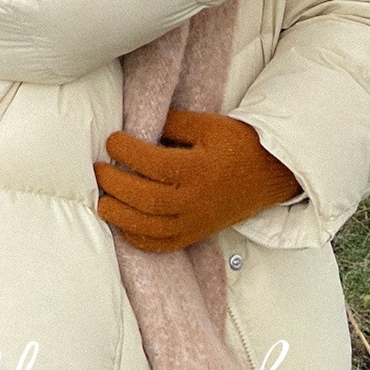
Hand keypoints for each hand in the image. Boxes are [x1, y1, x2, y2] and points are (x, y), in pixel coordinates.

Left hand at [94, 111, 301, 253]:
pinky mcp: (196, 234)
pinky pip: (163, 245)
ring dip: (120, 216)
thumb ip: (173, 125)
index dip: (127, 152)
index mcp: (198, 169)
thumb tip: (139, 127)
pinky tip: (123, 225)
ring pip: (151, 228)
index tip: (112, 140)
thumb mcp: (208, 124)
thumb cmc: (238, 144)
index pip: (154, 164)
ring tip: (102, 199)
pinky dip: (139, 239)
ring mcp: (195, 222)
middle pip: (147, 200)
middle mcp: (195, 200)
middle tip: (98, 169)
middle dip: (116, 185)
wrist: (270, 173)